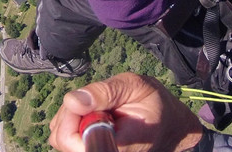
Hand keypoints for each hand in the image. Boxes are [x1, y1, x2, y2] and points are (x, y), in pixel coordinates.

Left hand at [49, 73, 203, 151]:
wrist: (170, 124)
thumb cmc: (155, 104)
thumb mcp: (135, 86)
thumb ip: (104, 92)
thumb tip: (72, 100)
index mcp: (118, 146)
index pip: (76, 143)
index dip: (70, 119)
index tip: (83, 101)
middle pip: (61, 140)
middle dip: (69, 114)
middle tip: (92, 100)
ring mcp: (96, 151)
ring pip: (61, 137)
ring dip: (71, 116)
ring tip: (96, 106)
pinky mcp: (91, 149)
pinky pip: (67, 137)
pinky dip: (73, 120)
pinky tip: (93, 113)